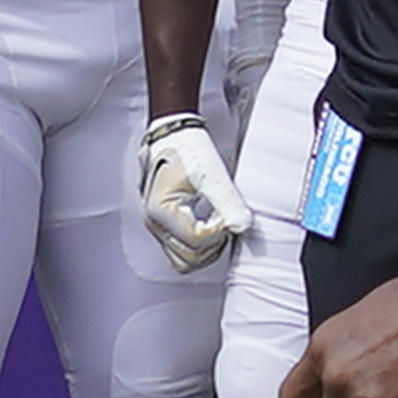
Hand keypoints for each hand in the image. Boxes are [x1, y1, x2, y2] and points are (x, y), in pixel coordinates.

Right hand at [140, 114, 253, 270]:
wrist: (174, 136)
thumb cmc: (187, 150)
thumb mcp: (211, 174)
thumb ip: (229, 203)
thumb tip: (243, 226)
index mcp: (160, 209)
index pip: (196, 239)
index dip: (220, 231)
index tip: (230, 214)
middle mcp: (154, 223)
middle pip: (189, 258)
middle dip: (214, 244)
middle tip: (226, 221)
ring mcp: (157, 227)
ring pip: (184, 261)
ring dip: (207, 250)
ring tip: (220, 225)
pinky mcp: (165, 227)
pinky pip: (182, 251)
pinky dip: (200, 246)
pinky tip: (212, 226)